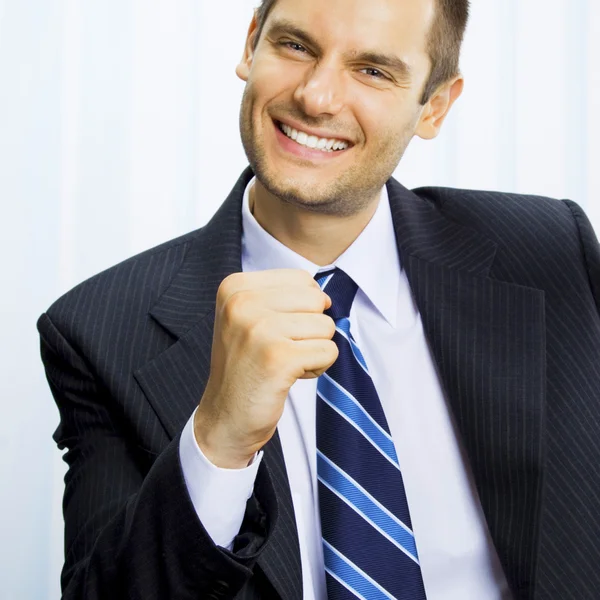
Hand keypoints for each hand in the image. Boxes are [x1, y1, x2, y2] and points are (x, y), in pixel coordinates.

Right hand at [194, 269, 337, 467]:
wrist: (225, 418)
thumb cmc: (246, 366)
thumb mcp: (251, 318)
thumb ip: (286, 297)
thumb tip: (328, 299)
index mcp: (235, 287)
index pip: (303, 280)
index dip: (302, 309)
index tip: (274, 331)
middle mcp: (242, 302)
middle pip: (317, 301)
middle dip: (311, 329)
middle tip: (281, 350)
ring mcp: (259, 329)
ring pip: (326, 326)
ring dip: (313, 350)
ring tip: (283, 364)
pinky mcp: (278, 358)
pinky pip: (328, 351)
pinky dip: (317, 368)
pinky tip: (289, 377)